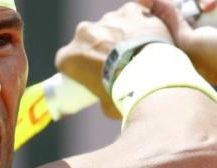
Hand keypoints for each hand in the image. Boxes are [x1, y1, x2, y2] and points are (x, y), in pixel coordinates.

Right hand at [55, 1, 171, 118]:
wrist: (149, 75)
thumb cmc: (125, 94)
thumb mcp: (108, 107)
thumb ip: (104, 101)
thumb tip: (110, 104)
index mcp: (70, 57)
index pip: (67, 60)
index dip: (80, 67)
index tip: (92, 76)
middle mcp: (83, 33)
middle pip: (89, 40)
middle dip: (100, 49)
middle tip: (118, 65)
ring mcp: (107, 20)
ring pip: (112, 25)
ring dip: (121, 35)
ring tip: (139, 51)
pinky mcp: (130, 10)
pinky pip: (133, 11)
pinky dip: (140, 20)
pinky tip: (149, 33)